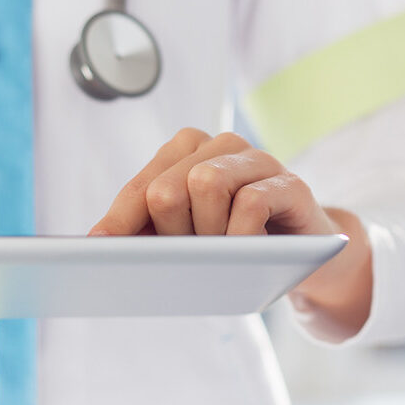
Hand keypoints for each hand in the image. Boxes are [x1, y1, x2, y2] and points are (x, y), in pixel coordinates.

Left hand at [90, 129, 336, 236]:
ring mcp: (258, 159)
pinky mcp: (290, 183)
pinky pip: (251, 202)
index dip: (119, 221)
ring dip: (209, 233)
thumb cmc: (239, 244)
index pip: (142, 187)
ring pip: (205, 184)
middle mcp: (220, 146)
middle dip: (172, 235)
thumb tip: (102, 246)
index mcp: (187, 152)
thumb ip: (153, 234)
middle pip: (167, 188)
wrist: (306, 256)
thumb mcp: (191, 240)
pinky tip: (248, 251)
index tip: (98, 248)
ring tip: (225, 253)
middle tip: (191, 258)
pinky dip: (241, 235)